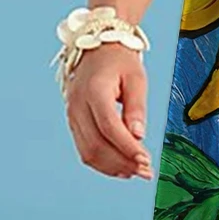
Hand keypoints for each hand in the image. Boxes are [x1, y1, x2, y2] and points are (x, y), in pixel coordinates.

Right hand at [65, 44, 153, 179]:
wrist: (96, 47)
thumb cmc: (119, 60)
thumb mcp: (136, 78)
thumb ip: (137, 107)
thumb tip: (138, 136)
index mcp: (94, 91)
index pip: (109, 127)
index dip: (127, 148)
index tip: (146, 160)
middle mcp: (78, 106)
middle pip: (96, 145)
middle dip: (122, 163)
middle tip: (146, 171)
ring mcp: (72, 116)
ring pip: (87, 152)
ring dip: (113, 167)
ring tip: (136, 172)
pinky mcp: (73, 122)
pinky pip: (84, 149)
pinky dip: (103, 162)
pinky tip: (121, 167)